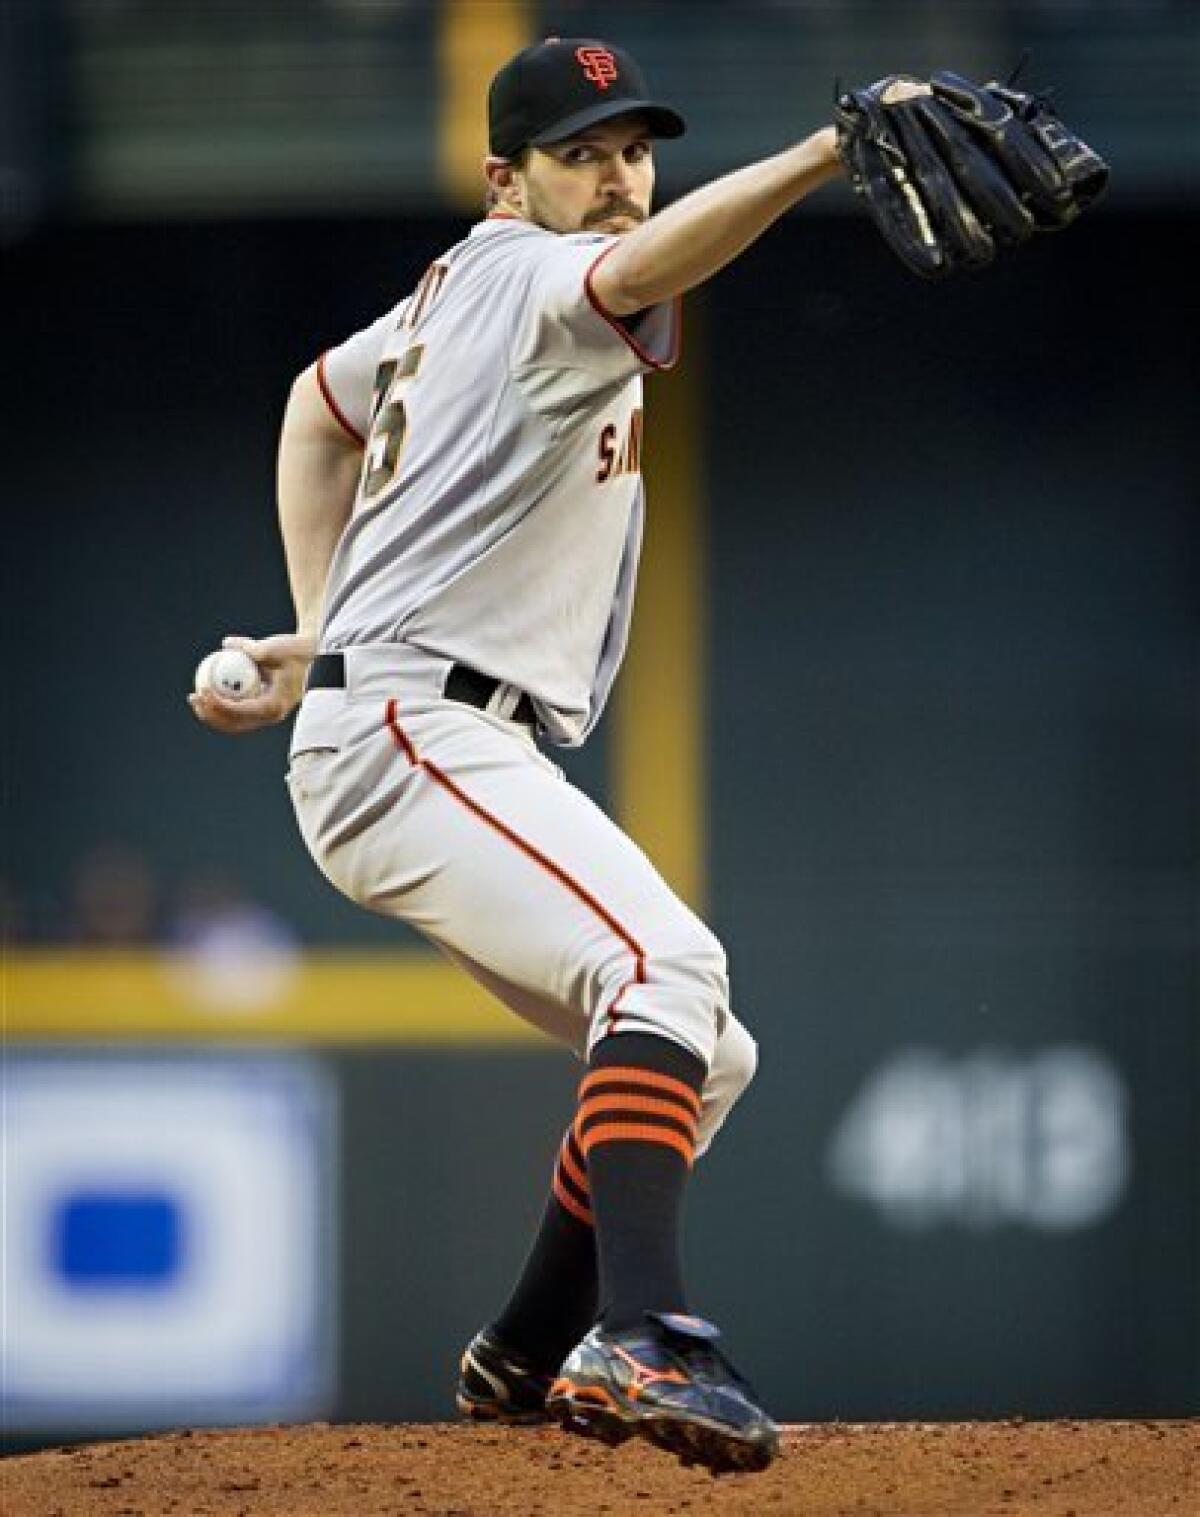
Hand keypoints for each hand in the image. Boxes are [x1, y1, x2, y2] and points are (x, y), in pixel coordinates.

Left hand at [188, 630, 315, 734]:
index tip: (204, 690)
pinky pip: (236, 711)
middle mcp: (271, 715)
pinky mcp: (262, 708)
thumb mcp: (275, 648)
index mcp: (274, 706)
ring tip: (194, 698)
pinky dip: (220, 705)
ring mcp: (266, 714)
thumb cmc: (296, 651)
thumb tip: (226, 644)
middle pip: (234, 723)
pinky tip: (206, 692)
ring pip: (233, 722)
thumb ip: (251, 647)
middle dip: (210, 713)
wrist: (313, 656)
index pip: (241, 711)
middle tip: (194, 696)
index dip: (219, 704)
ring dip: (211, 712)